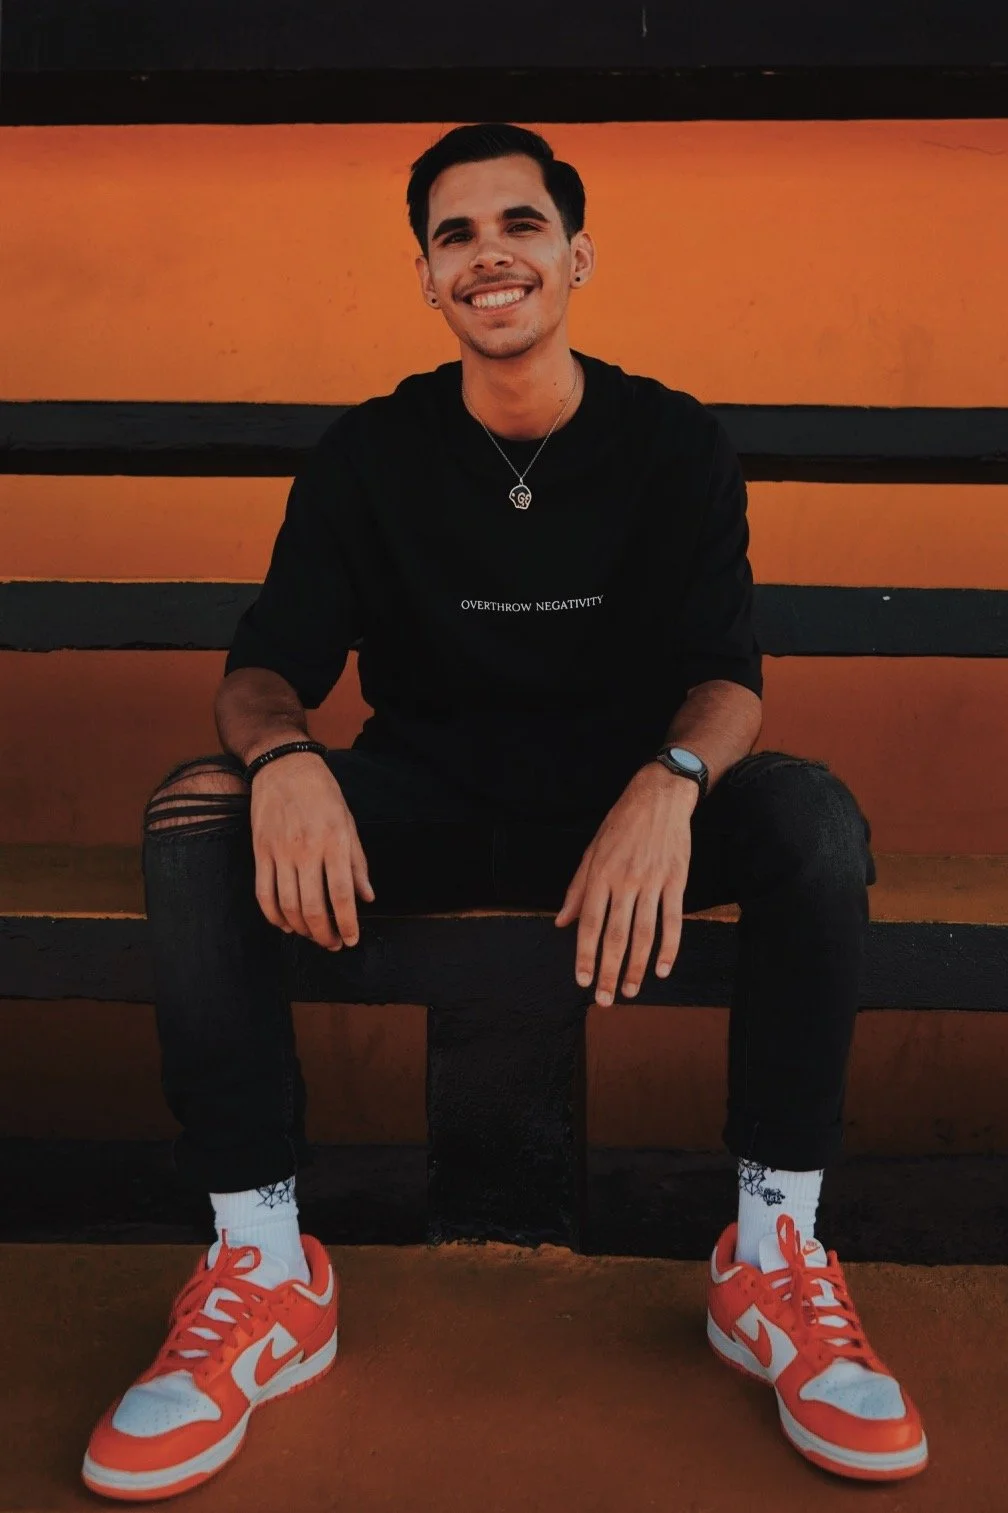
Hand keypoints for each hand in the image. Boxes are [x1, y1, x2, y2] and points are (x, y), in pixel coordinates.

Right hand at [250, 753, 374, 950]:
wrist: (284, 766)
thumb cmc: (322, 794)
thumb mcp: (349, 823)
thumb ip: (357, 864)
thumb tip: (367, 897)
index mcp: (334, 842)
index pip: (341, 895)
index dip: (347, 924)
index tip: (352, 939)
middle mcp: (306, 849)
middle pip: (312, 907)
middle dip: (324, 934)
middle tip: (333, 944)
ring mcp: (280, 852)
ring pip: (287, 905)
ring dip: (301, 929)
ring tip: (313, 936)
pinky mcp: (260, 851)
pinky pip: (263, 893)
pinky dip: (274, 916)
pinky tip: (286, 924)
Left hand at [554, 764, 694, 1003]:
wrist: (659, 797)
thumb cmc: (621, 824)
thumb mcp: (592, 851)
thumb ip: (577, 889)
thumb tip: (562, 923)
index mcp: (600, 874)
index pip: (589, 923)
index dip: (585, 955)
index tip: (582, 981)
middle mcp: (624, 881)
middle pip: (615, 935)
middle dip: (608, 971)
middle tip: (605, 1000)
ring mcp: (652, 882)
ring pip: (644, 933)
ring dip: (637, 966)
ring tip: (629, 991)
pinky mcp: (675, 881)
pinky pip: (672, 920)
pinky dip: (669, 948)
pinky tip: (663, 969)